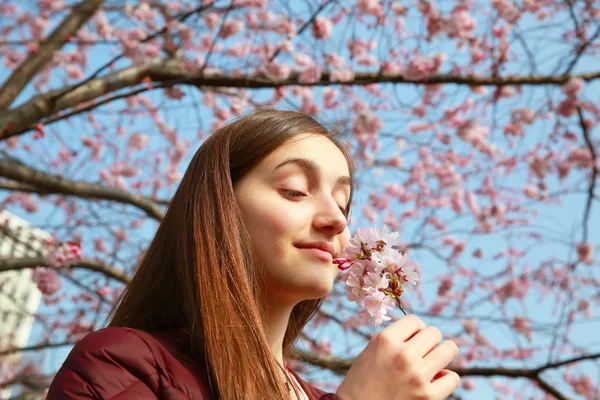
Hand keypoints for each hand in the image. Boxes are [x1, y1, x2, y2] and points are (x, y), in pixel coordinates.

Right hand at [336, 315, 459, 399]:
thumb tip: (425, 332)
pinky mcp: (428, 397)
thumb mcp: (373, 349)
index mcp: (386, 339)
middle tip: (420, 353)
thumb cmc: (363, 379)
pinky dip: (446, 378)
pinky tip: (435, 380)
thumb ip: (396, 338)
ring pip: (449, 350)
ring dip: (442, 354)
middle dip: (428, 341)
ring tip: (431, 362)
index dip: (414, 330)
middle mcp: (403, 354)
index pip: (415, 321)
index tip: (408, 341)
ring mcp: (417, 376)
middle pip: (434, 333)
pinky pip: (452, 378)